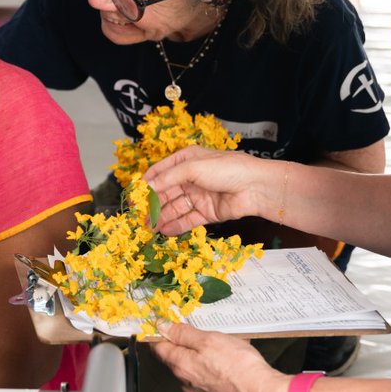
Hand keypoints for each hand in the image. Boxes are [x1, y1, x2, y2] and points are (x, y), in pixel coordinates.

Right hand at [144, 146, 264, 234]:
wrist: (256, 187)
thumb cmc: (227, 169)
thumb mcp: (193, 167)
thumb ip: (168, 178)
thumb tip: (147, 188)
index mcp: (186, 160)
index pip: (160, 172)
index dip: (146, 184)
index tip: (133, 196)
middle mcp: (191, 177)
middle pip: (166, 192)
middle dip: (152, 204)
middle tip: (138, 217)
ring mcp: (199, 196)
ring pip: (175, 208)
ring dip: (161, 217)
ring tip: (148, 228)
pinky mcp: (207, 212)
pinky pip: (187, 219)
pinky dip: (175, 225)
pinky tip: (164, 231)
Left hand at [151, 322, 289, 391]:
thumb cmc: (239, 366)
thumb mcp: (210, 340)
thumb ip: (184, 334)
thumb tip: (162, 327)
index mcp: (181, 365)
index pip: (158, 348)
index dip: (156, 334)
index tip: (159, 325)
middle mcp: (186, 382)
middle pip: (173, 360)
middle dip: (177, 345)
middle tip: (188, 331)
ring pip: (189, 371)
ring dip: (194, 359)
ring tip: (212, 348)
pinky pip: (204, 382)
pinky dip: (208, 371)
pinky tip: (222, 365)